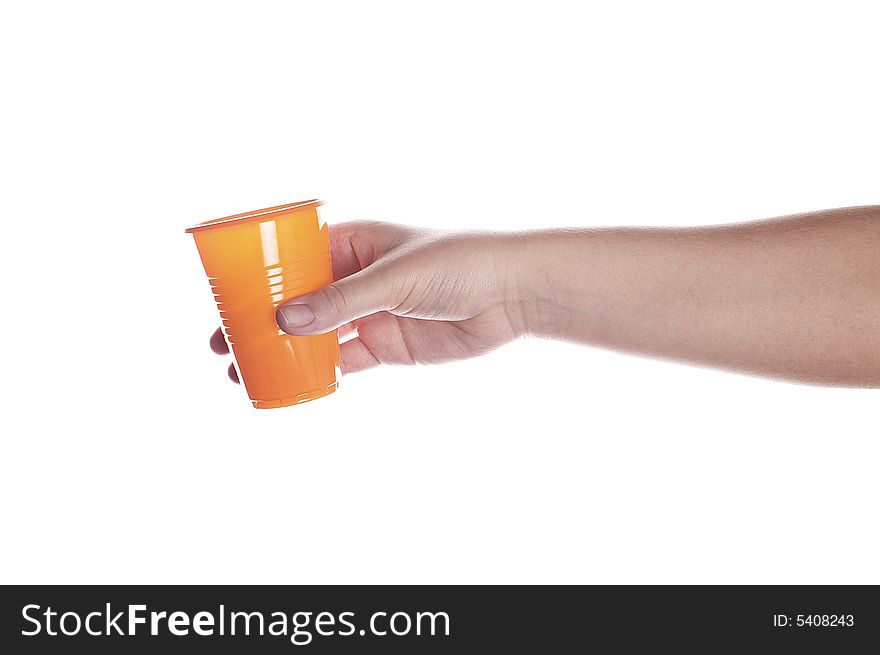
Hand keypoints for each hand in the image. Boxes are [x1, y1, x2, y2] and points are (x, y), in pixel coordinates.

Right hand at [210, 221, 523, 379]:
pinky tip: (288, 383)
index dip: (258, 277)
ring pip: (315, 334)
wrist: (512, 294)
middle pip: (296, 300)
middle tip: (221, 341)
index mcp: (353, 243)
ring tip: (242, 369)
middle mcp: (356, 277)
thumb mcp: (392, 277)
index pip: (292, 257)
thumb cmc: (458, 263)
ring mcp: (370, 313)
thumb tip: (282, 322)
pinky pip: (343, 361)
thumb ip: (340, 301)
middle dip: (260, 320)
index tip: (224, 298)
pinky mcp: (387, 345)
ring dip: (281, 351)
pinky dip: (317, 372)